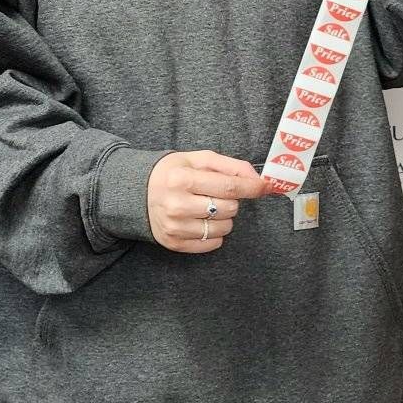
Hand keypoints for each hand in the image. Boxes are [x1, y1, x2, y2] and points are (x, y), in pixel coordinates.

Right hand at [147, 149, 273, 252]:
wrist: (138, 192)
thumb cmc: (174, 172)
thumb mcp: (200, 159)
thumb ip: (232, 166)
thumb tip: (257, 180)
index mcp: (182, 179)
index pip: (228, 186)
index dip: (252, 187)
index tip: (265, 187)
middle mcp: (176, 204)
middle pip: (229, 208)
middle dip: (231, 200)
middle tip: (216, 193)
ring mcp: (174, 227)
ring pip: (223, 228)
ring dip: (224, 218)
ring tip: (207, 206)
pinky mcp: (174, 243)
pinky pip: (212, 243)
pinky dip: (214, 233)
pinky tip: (202, 220)